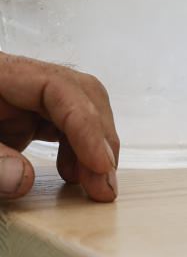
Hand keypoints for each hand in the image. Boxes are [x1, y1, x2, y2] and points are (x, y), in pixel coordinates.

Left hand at [0, 54, 117, 201]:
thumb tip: (24, 180)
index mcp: (1, 73)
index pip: (59, 88)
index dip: (86, 125)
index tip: (100, 165)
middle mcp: (18, 80)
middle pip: (80, 95)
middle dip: (100, 138)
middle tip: (105, 183)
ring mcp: (21, 96)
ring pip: (78, 110)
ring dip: (93, 147)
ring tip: (95, 184)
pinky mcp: (21, 114)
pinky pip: (60, 126)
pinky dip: (76, 150)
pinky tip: (76, 173)